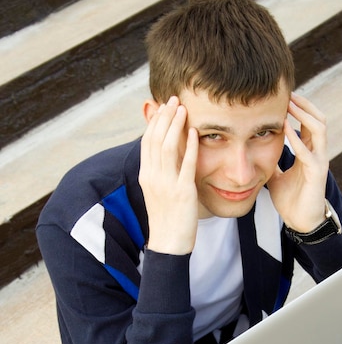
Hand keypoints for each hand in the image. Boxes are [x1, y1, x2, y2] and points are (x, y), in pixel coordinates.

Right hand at [139, 96, 198, 253]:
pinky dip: (190, 146)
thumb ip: (160, 172)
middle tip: (174, 99)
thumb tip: (165, 156)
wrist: (168, 244)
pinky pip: (186, 164)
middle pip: (155, 139)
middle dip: (164, 116)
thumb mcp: (157, 192)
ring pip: (167, 147)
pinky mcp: (183, 192)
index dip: (155, 121)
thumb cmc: (166, 219)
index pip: (147, 141)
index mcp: (145, 176)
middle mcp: (152, 177)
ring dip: (175, 125)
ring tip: (183, 109)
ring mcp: (166, 184)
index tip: (163, 107)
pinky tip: (195, 133)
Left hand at [267, 92, 328, 231]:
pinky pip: (309, 152)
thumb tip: (253, 151)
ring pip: (319, 128)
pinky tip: (285, 130)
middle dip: (303, 103)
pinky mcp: (317, 174)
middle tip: (287, 92)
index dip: (297, 107)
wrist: (300, 221)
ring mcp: (319, 162)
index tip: (281, 95)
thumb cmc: (290, 199)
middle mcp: (317, 152)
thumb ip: (269, 161)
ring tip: (290, 104)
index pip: (307, 121)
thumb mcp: (275, 175)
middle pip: (317, 118)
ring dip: (304, 114)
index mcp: (308, 151)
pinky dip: (297, 140)